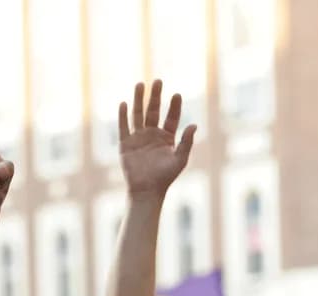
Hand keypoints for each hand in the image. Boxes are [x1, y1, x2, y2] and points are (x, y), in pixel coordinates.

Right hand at [118, 80, 196, 197]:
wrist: (147, 191)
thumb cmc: (165, 178)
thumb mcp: (180, 160)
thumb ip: (186, 142)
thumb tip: (194, 125)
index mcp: (166, 138)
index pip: (171, 117)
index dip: (174, 106)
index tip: (177, 95)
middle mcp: (152, 135)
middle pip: (153, 111)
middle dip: (155, 96)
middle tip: (158, 81)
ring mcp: (138, 138)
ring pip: (138, 114)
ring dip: (138, 100)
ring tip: (140, 84)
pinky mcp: (126, 144)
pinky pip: (123, 127)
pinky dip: (122, 116)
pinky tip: (123, 103)